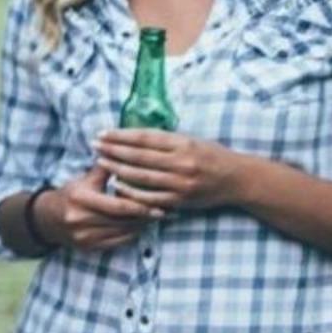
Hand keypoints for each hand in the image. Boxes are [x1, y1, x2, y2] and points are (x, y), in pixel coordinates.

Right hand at [34, 165, 158, 250]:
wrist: (47, 218)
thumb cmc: (71, 195)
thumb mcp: (85, 179)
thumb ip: (105, 169)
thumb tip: (124, 152)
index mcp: (81, 199)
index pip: (118, 206)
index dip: (140, 207)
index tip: (159, 205)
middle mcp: (80, 219)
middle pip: (122, 221)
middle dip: (144, 217)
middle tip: (163, 213)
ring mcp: (83, 235)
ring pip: (122, 233)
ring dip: (140, 226)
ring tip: (153, 219)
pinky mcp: (87, 246)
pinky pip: (116, 243)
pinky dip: (130, 235)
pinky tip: (138, 228)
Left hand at [96, 129, 240, 212]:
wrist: (238, 179)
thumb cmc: (211, 156)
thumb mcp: (191, 140)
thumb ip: (165, 140)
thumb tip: (132, 134)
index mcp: (183, 143)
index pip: (144, 138)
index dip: (121, 135)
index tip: (103, 133)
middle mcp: (182, 162)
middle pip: (138, 156)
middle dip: (113, 150)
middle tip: (94, 145)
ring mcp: (180, 182)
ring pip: (141, 176)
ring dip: (117, 168)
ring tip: (100, 161)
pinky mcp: (180, 199)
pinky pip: (149, 196)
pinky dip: (131, 191)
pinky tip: (116, 184)